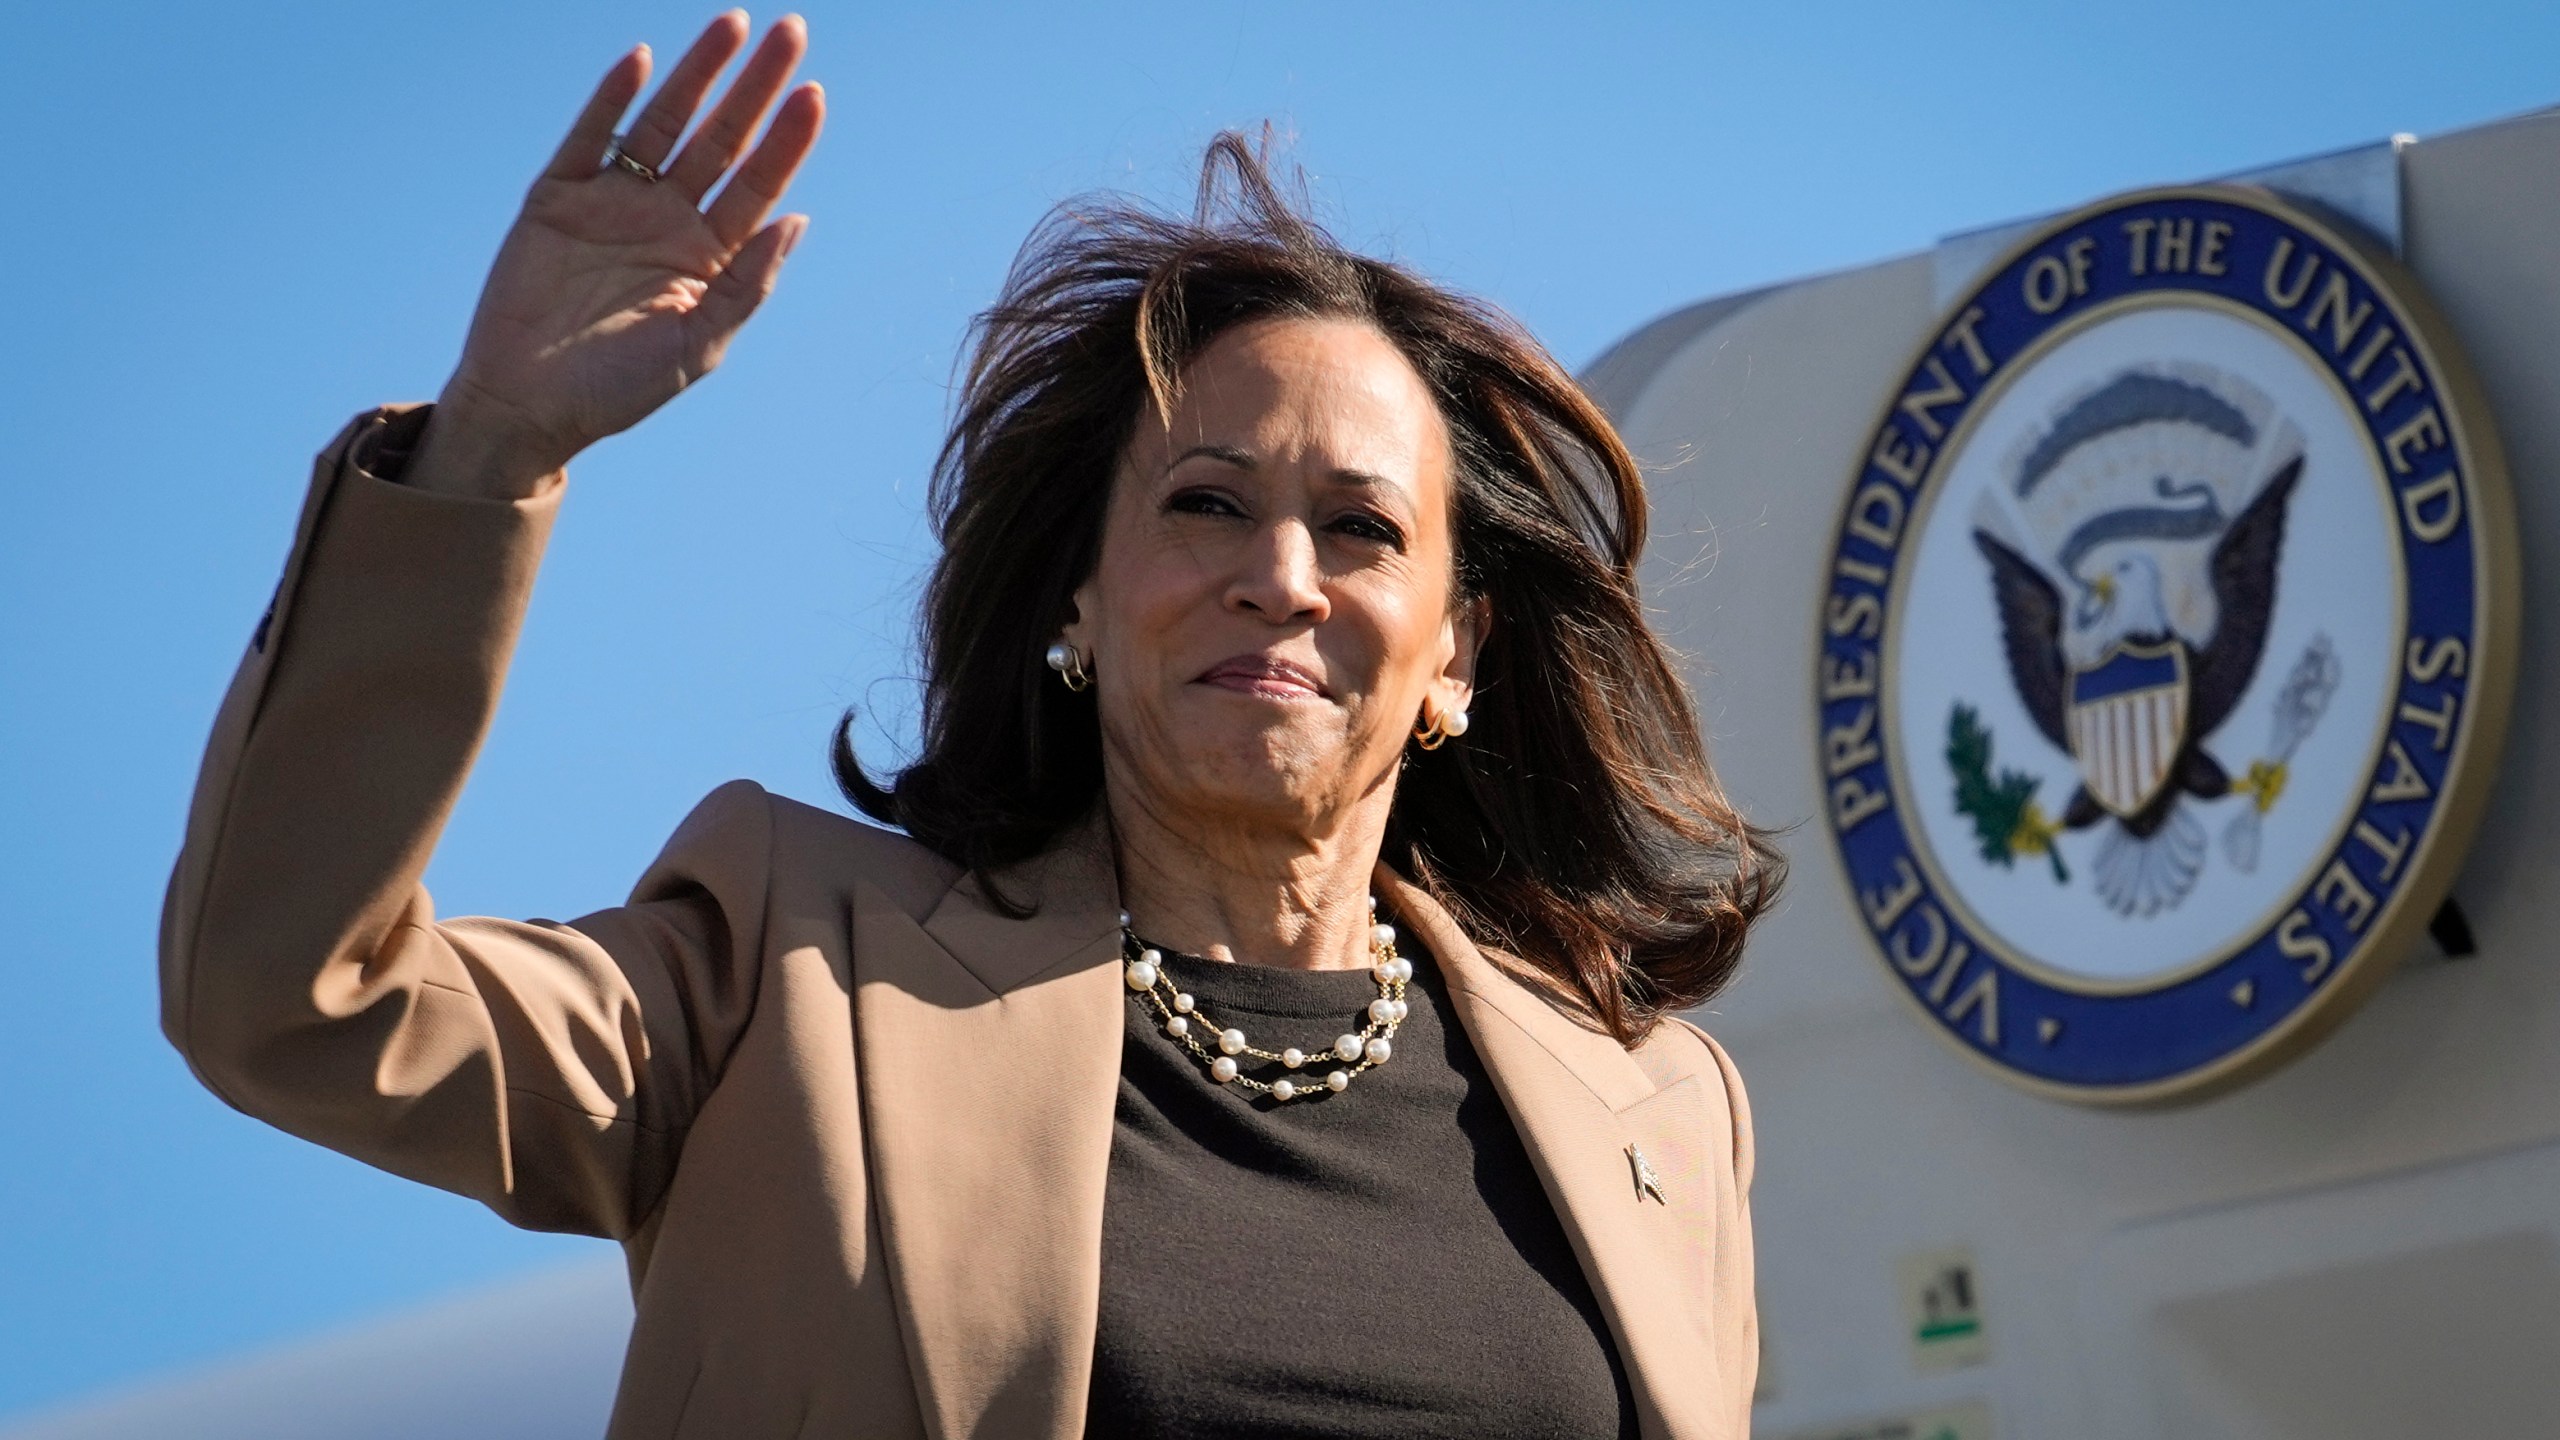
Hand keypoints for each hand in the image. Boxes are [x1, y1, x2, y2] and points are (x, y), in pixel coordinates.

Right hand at [410, 12, 823, 497]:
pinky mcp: (557, 197)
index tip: (814, 94)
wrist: (529, 407)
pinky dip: (611, 99)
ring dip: (696, 74)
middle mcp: (667, 218)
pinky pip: (589, 137)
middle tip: (790, 32)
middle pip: (722, 137)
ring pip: (663, 122)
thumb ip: (747, 285)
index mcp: (709, 254)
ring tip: (731, 25)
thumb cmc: (619, 390)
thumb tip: (798, 220)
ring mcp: (613, 201)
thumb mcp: (698, 346)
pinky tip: (641, 61)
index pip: (759, 182)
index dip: (787, 139)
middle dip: (754, 85)